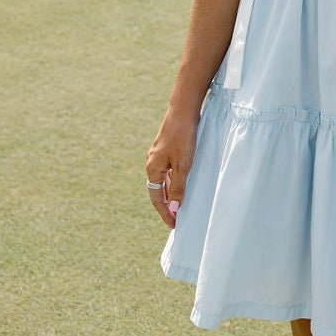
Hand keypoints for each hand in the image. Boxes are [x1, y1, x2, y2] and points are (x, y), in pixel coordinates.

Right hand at [146, 109, 198, 228]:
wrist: (183, 110)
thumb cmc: (183, 137)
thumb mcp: (183, 165)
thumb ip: (178, 188)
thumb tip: (173, 209)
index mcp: (152, 169)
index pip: (157, 198)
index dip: (165, 212)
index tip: (174, 225)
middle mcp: (152, 163)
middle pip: (157, 190)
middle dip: (166, 205)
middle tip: (177, 219)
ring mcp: (158, 155)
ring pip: (162, 180)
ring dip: (169, 193)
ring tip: (180, 205)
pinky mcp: (165, 148)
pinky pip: (167, 170)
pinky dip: (173, 180)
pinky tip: (181, 182)